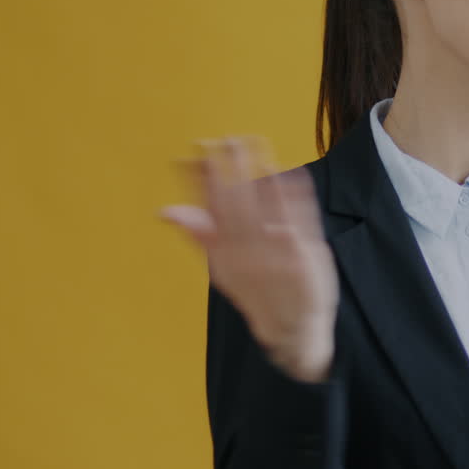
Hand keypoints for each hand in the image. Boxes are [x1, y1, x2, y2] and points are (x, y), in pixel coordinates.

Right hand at [161, 137, 338, 382]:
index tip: (194, 152)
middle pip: (235, 200)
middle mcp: (247, 251)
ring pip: (263, 202)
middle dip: (228, 168)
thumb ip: (200, 235)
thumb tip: (165, 210)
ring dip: (256, 170)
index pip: (209, 207)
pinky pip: (296, 214)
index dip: (201, 179)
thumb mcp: (222, 268)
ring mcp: (276, 252)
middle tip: (223, 139)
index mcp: (225, 252)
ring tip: (250, 141)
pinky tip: (284, 169)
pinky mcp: (303, 252)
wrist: (294, 329)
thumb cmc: (258, 293)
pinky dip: (289, 191)